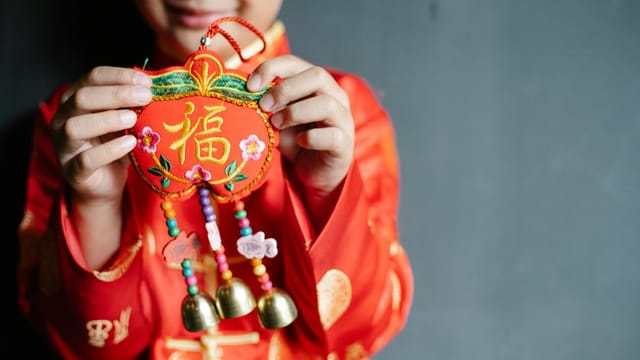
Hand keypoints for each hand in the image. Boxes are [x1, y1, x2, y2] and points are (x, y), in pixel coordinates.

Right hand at [50, 66, 150, 268]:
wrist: (106, 184)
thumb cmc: (114, 144)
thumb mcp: (124, 118)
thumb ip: (131, 102)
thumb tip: (154, 83)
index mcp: (76, 99)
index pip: (93, 77)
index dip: (120, 76)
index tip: (147, 82)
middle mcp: (64, 118)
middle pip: (82, 98)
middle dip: (117, 94)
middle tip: (146, 97)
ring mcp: (65, 145)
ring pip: (76, 126)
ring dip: (108, 119)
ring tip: (134, 119)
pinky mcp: (74, 171)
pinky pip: (86, 159)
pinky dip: (109, 150)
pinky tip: (130, 144)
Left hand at [246, 55, 354, 199]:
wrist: (316, 172)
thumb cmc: (297, 140)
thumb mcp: (279, 118)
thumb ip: (269, 104)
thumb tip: (246, 94)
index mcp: (316, 84)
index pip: (296, 64)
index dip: (272, 69)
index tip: (250, 86)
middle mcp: (335, 96)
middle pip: (317, 76)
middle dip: (286, 89)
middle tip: (264, 105)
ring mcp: (343, 119)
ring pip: (327, 104)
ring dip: (295, 112)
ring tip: (276, 124)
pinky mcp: (344, 144)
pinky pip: (332, 136)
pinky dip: (311, 138)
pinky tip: (299, 142)